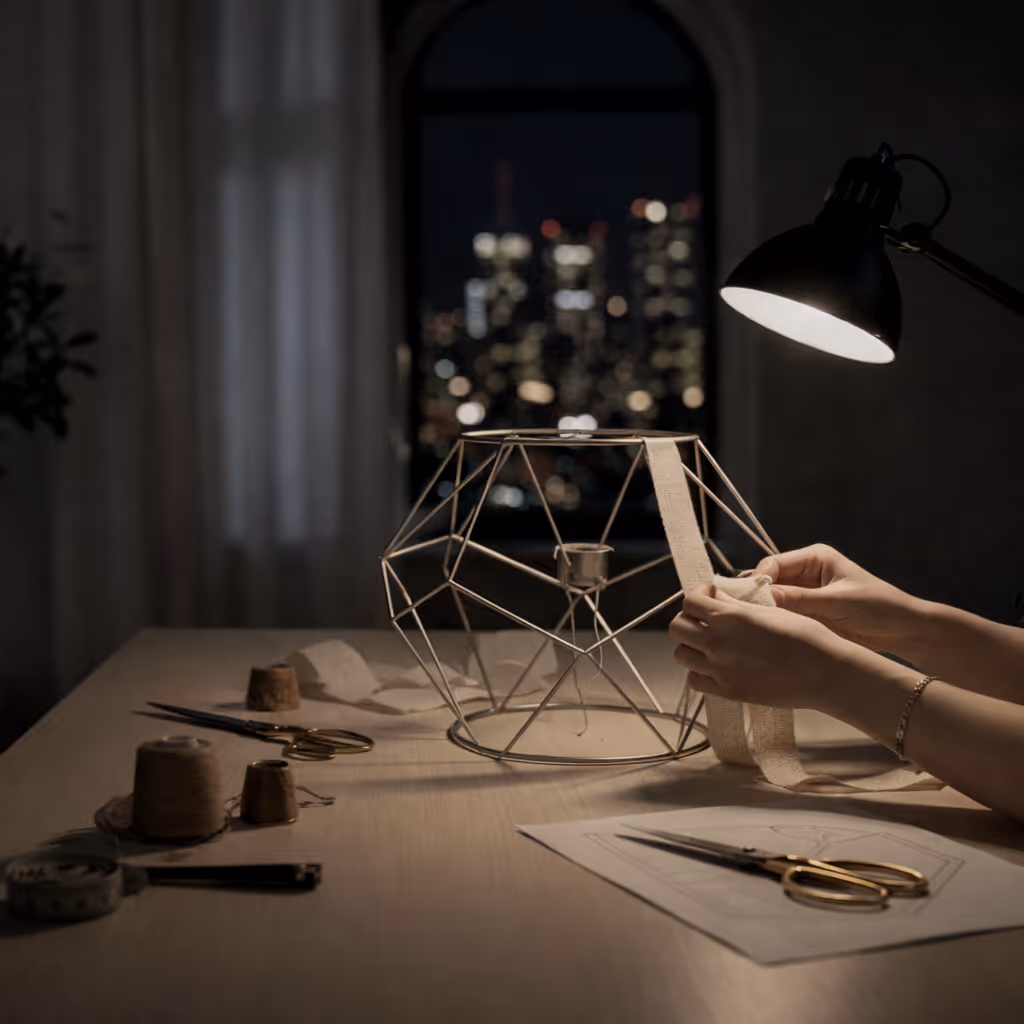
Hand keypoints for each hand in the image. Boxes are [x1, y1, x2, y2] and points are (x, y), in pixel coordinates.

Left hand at [670, 583, 865, 707]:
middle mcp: (718, 643)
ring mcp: (719, 669)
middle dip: (689, 619)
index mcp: (729, 617)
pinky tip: (715, 665)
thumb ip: (736, 605)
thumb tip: (716, 597)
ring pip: (680, 654)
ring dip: (690, 645)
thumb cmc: (805, 636)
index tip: (710, 596)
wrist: (824, 673)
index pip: (689, 601)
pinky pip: (694, 680)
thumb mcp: (769, 610)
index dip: (697, 595)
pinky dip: (698, 671)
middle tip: (706, 620)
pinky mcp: (727, 691)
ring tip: (709, 643)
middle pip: (677, 627)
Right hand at [752, 544, 922, 653]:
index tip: (753, 600)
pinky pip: (783, 616)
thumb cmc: (877, 606)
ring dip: (766, 611)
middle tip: (748, 615)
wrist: (903, 630)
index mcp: (814, 558)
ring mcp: (805, 594)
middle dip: (759, 596)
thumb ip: (798, 599)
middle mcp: (806, 573)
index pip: (774, 563)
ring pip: (773, 600)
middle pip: (769, 581)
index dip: (760, 579)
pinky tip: (770, 632)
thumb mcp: (836, 601)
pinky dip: (776, 622)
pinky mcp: (807, 614)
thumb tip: (762, 596)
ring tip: (756, 625)